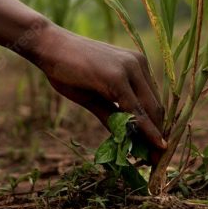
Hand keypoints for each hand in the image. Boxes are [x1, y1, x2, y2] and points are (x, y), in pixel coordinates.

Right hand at [31, 24, 165, 161]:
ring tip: (153, 161)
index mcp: (135, 65)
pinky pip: (134, 109)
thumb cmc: (67, 69)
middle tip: (159, 161)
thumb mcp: (94, 96)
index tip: (158, 151)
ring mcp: (129, 68)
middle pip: (156, 107)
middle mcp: (138, 64)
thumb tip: (125, 140)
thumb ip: (112, 115)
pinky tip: (147, 147)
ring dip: (152, 137)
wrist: (48, 47)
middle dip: (158, 136)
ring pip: (150, 110)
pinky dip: (143, 130)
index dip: (157, 128)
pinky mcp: (117, 76)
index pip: (152, 101)